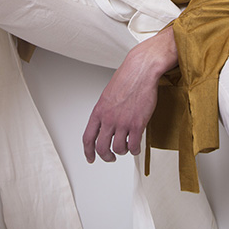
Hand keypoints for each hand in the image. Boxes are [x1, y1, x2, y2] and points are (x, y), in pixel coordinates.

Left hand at [82, 27, 177, 162]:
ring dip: (123, 151)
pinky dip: (135, 150)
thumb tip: (106, 123)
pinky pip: (134, 146)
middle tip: (110, 157)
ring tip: (127, 147)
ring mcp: (122, 122)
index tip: (91, 157)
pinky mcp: (137, 124)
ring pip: (119, 149)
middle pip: (101, 148)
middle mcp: (108, 119)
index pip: (88, 137)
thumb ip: (105, 111)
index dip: (88, 151)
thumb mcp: (108, 95)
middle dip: (106, 156)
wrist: (141, 70)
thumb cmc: (127, 78)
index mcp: (99, 111)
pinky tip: (136, 146)